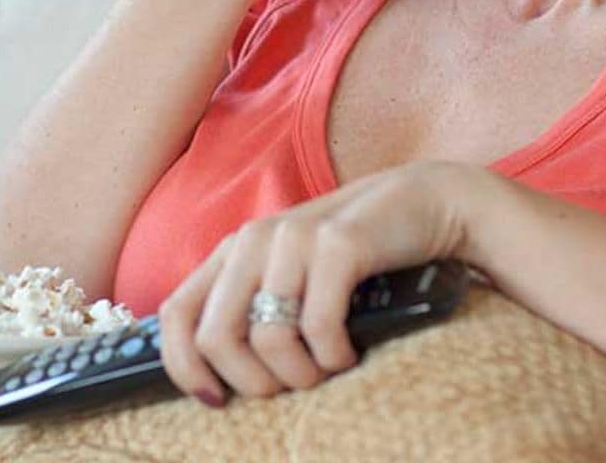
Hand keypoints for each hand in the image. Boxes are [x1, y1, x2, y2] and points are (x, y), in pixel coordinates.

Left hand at [154, 160, 483, 405]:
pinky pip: (319, 327)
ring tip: (326, 371)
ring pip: (267, 339)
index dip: (185, 366)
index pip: (176, 314)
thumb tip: (213, 375)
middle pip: (215, 337)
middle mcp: (255, 239)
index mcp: (234, 250)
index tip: (216, 400)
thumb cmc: (357, 258)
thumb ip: (252, 308)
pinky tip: (350, 353)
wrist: (429, 205)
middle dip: (251, 382)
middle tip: (290, 387)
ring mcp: (295, 237)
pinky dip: (335, 357)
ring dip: (300, 375)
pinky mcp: (339, 244)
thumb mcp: (293, 277)